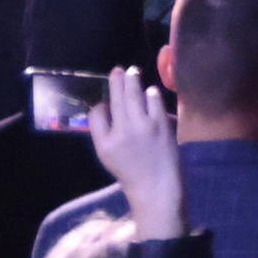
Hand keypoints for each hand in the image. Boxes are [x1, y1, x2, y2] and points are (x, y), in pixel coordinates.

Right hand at [90, 69, 187, 239]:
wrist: (156, 188)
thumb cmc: (132, 172)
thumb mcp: (108, 157)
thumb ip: (105, 133)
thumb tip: (106, 107)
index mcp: (104, 143)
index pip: (96, 115)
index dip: (99, 106)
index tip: (104, 100)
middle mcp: (121, 132)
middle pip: (115, 99)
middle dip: (116, 82)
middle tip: (118, 70)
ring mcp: (142, 126)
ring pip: (134, 95)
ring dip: (133, 81)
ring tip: (132, 71)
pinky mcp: (160, 124)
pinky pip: (154, 101)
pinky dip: (151, 94)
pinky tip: (150, 90)